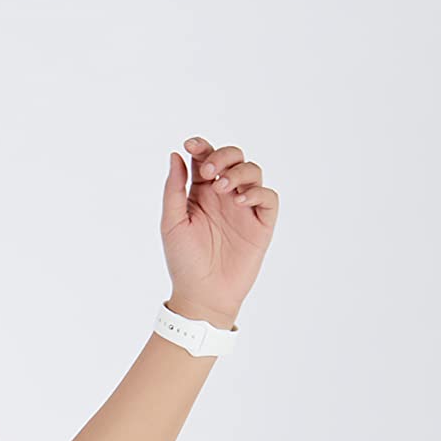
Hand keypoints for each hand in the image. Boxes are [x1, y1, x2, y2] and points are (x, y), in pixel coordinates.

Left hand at [159, 135, 277, 327]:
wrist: (202, 295)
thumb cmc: (184, 261)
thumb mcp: (172, 223)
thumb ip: (174, 189)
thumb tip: (175, 155)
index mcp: (202, 192)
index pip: (205, 159)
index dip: (201, 146)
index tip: (190, 145)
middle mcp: (225, 196)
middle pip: (233, 157)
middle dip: (222, 156)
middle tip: (209, 173)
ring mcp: (244, 208)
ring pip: (253, 171)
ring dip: (239, 173)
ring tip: (224, 190)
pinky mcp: (261, 224)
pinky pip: (268, 197)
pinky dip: (257, 193)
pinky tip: (241, 202)